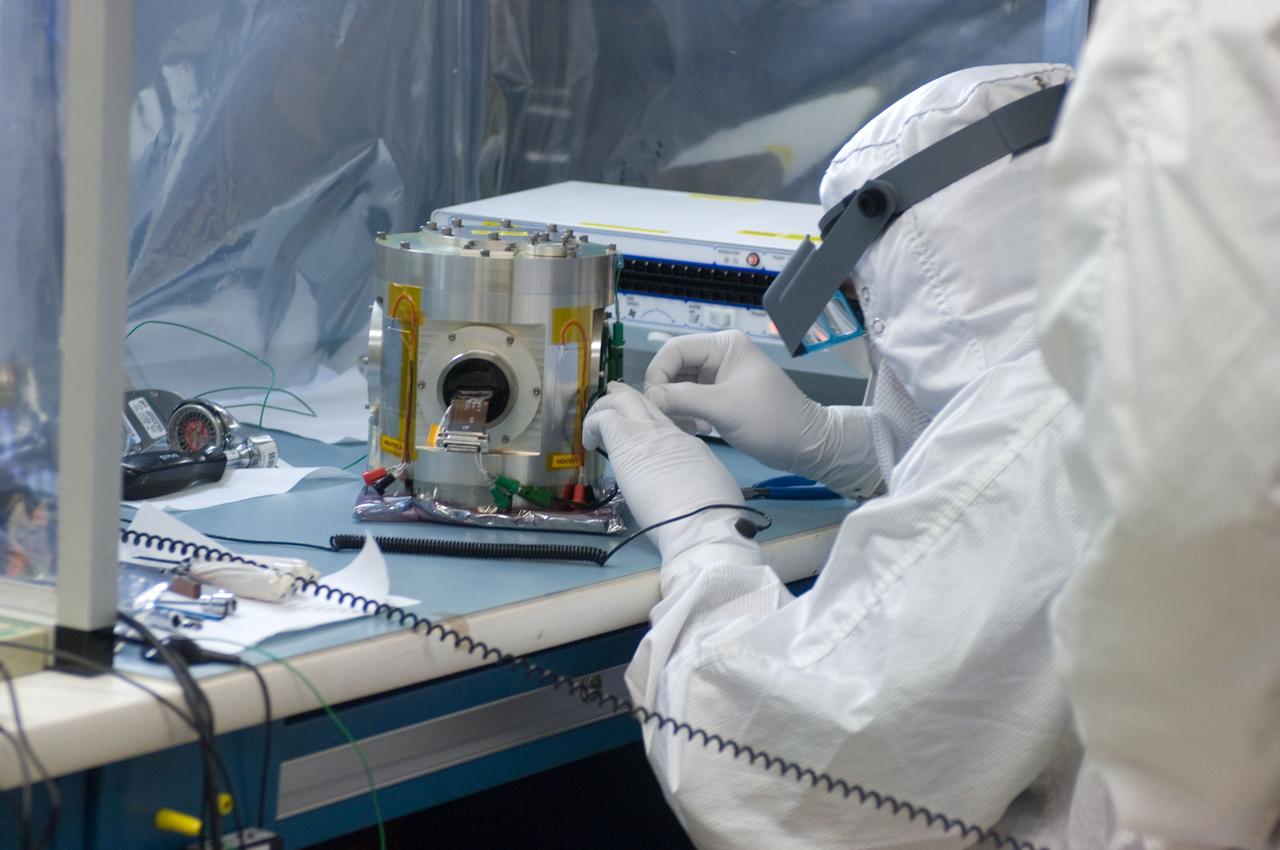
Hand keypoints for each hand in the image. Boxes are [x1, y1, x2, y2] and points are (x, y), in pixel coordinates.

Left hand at [583, 383, 757, 563]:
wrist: (702, 517)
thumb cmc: (711, 512)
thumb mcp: (709, 484)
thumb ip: (691, 475)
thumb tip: (683, 481)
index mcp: (687, 443)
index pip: (662, 421)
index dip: (646, 420)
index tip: (636, 430)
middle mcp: (667, 430)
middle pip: (643, 400)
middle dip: (624, 398)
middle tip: (610, 404)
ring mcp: (646, 431)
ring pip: (622, 401)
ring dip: (604, 409)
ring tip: (592, 427)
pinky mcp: (625, 440)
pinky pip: (603, 419)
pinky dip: (591, 424)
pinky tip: (588, 442)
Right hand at [643, 331, 834, 475]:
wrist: (804, 445)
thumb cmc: (771, 421)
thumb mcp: (724, 408)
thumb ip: (683, 399)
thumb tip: (649, 397)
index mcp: (724, 346)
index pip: (675, 349)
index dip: (659, 374)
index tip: (654, 402)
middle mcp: (720, 355)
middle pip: (675, 367)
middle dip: (667, 393)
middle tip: (668, 418)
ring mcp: (720, 376)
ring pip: (680, 385)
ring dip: (677, 407)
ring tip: (690, 427)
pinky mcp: (721, 395)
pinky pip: (691, 399)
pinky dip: (688, 414)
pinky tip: (699, 429)